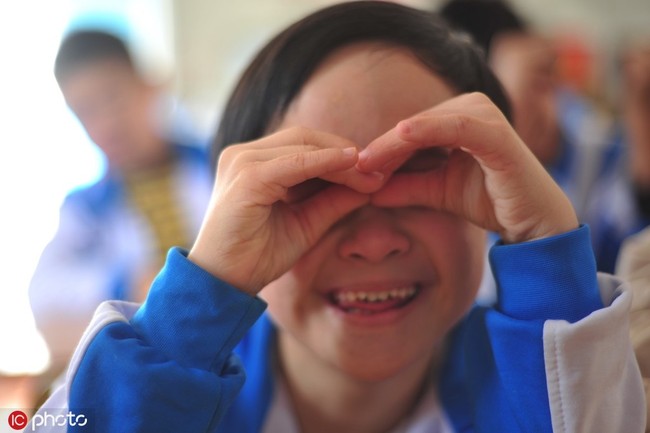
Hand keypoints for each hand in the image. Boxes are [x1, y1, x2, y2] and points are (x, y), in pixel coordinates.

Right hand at [188, 127, 383, 294]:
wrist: (223, 283)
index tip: (375, 170)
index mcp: (254, 162)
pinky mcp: (247, 177)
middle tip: (380, 170)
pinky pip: (295, 162)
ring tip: (371, 174)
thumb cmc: (258, 255)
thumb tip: (371, 182)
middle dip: (346, 151)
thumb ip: (333, 200)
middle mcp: (244, 154)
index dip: (341, 153)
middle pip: (305, 137)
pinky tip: (352, 166)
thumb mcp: (306, 222)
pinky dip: (326, 162)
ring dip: (342, 158)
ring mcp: (243, 161)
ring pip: (303, 145)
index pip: (304, 144)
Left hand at [357, 92, 577, 243]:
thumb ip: (405, 186)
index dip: (381, 148)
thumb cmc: (488, 200)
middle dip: (383, 146)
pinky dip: (429, 128)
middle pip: (415, 124)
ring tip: (368, 160)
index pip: (409, 130)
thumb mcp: (436, 191)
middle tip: (354, 166)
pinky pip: (456, 126)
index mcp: (457, 119)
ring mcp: (485, 117)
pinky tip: (401, 134)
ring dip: (395, 141)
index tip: (352, 167)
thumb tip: (367, 189)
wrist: (532, 221)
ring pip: (429, 123)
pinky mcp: (496, 132)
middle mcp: (471, 109)